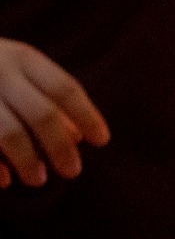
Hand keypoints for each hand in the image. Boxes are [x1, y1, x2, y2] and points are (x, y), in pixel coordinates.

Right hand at [0, 38, 108, 186]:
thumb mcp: (17, 72)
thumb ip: (47, 98)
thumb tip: (78, 136)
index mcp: (22, 58)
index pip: (64, 89)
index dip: (87, 116)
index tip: (102, 141)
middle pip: (42, 113)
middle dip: (60, 147)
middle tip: (73, 172)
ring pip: (9, 133)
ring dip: (28, 160)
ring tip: (39, 180)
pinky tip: (5, 181)